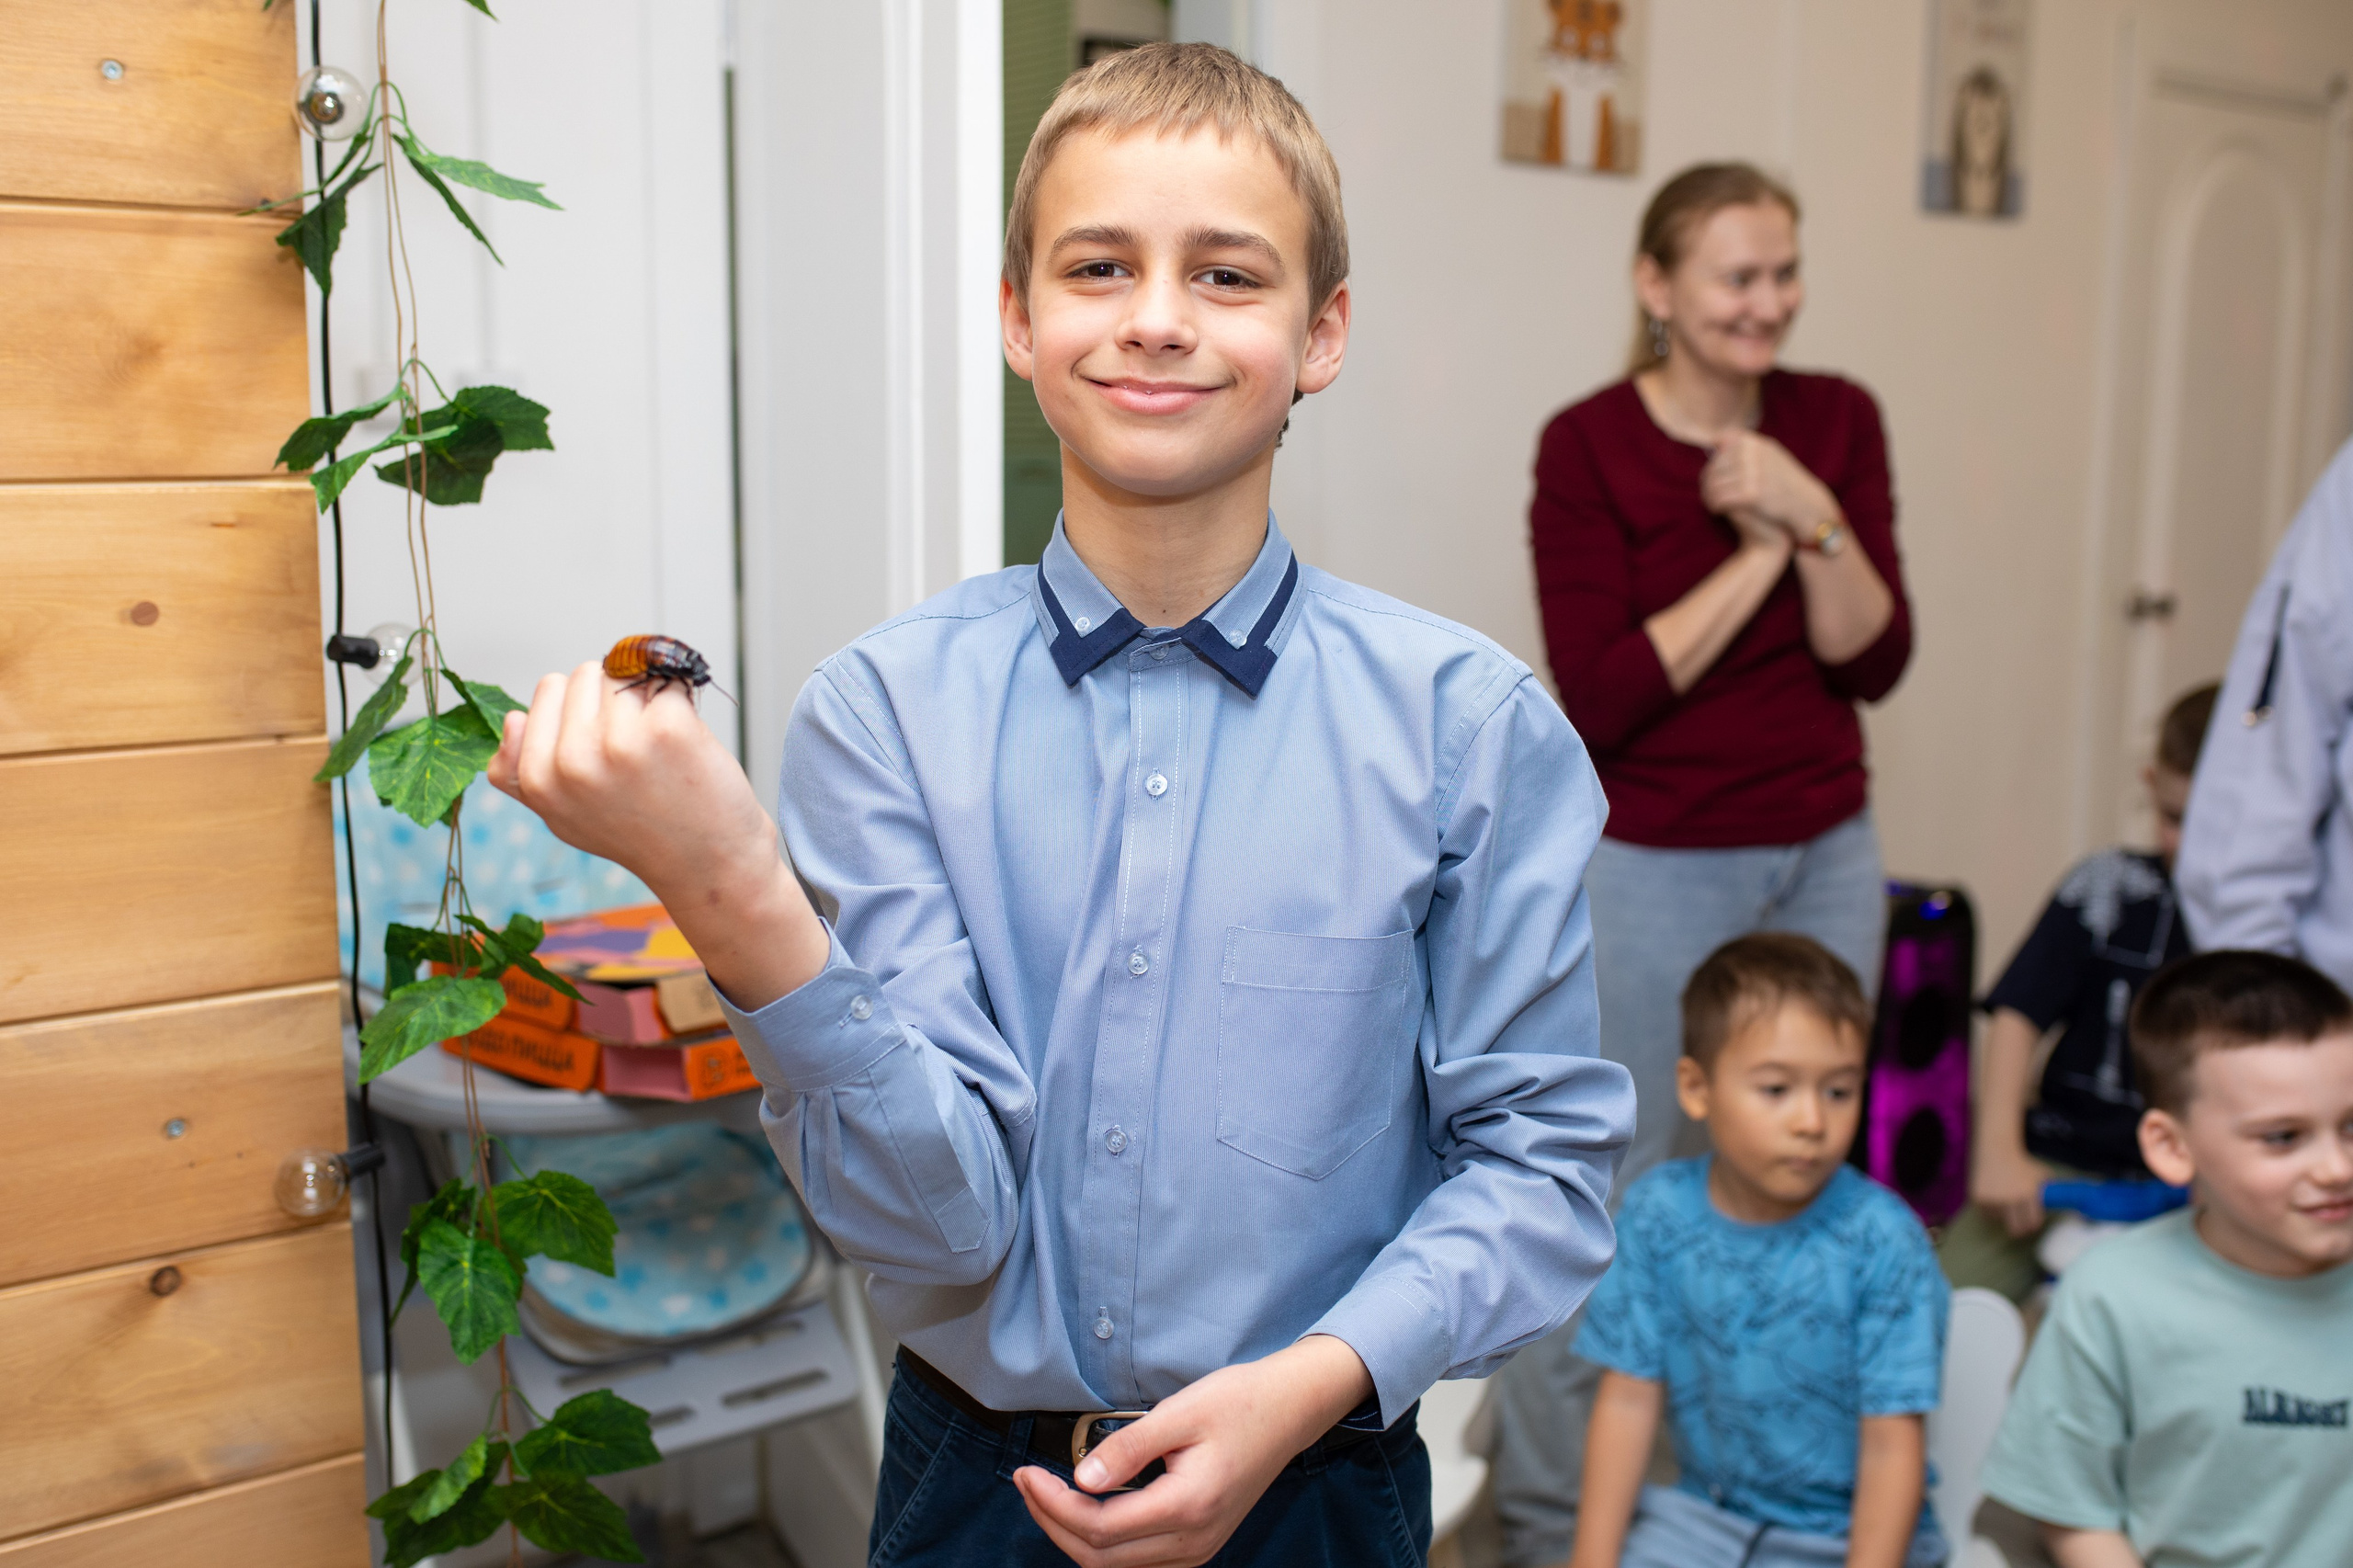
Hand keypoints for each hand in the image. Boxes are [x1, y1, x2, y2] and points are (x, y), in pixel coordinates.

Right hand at [488, 662, 773, 889]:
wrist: (706, 862)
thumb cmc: (639, 833)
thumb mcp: (563, 816)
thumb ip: (522, 774)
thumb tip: (512, 718)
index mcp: (538, 777)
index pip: (549, 689)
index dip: (581, 708)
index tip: (603, 745)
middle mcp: (573, 760)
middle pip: (586, 674)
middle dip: (612, 700)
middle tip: (635, 751)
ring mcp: (620, 742)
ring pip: (627, 674)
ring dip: (648, 700)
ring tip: (659, 751)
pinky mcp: (668, 729)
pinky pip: (670, 680)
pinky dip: (682, 702)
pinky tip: (685, 743)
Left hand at [1010, 1335, 1372, 1567]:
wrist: (1290, 1410)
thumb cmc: (1240, 1402)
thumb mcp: (1180, 1412)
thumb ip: (1128, 1448)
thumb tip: (1080, 1478)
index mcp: (1188, 1507)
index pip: (1099, 1528)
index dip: (1053, 1505)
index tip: (1027, 1473)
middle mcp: (1193, 1541)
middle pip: (1099, 1557)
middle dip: (1053, 1523)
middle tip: (1025, 1482)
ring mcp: (1198, 1549)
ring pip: (1115, 1565)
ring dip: (1073, 1534)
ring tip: (1045, 1493)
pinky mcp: (1198, 1544)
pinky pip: (1136, 1559)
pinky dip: (1101, 1539)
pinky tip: (1085, 1505)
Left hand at [1702, 430, 1836, 543]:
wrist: (1807, 504)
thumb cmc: (1786, 482)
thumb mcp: (1770, 455)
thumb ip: (1746, 447)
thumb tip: (1715, 441)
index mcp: (1755, 443)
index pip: (1720, 447)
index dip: (1714, 463)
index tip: (1714, 476)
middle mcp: (1752, 454)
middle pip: (1714, 466)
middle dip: (1708, 481)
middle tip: (1707, 494)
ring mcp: (1752, 473)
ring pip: (1714, 484)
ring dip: (1708, 495)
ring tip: (1710, 503)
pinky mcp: (1751, 493)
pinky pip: (1721, 498)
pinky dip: (1715, 505)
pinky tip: (1716, 511)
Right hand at [1970, 1138, 2050, 1237]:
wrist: (1997, 1149)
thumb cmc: (2023, 1162)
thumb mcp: (2042, 1174)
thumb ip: (2049, 1191)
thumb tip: (2062, 1204)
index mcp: (2029, 1194)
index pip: (2033, 1222)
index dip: (2033, 1224)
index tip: (2031, 1222)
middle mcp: (2011, 1198)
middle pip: (2016, 1229)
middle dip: (2019, 1228)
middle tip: (2018, 1223)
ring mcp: (1993, 1198)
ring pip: (1999, 1219)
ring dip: (2002, 1213)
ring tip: (2003, 1200)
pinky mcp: (1978, 1197)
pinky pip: (1986, 1212)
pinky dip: (1990, 1208)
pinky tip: (1993, 1196)